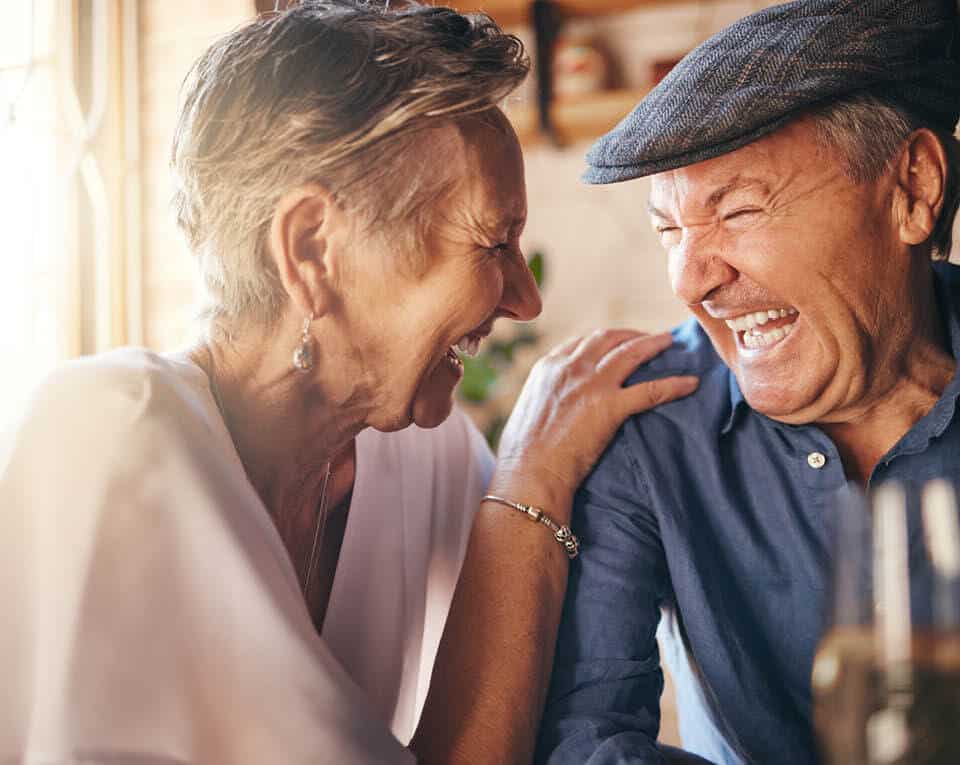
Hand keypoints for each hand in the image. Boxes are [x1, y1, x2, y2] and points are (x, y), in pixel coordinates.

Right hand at [490, 330, 697, 518]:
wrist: (528, 474)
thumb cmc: (521, 455)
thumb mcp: (528, 411)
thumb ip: (545, 397)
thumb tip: (552, 404)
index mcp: (548, 367)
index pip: (582, 342)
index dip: (605, 339)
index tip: (618, 342)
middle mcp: (570, 367)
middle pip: (608, 338)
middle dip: (630, 335)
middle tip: (647, 338)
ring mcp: (592, 384)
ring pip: (631, 353)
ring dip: (653, 344)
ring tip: (669, 342)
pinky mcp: (610, 407)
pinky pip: (650, 390)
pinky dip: (673, 385)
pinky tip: (690, 383)